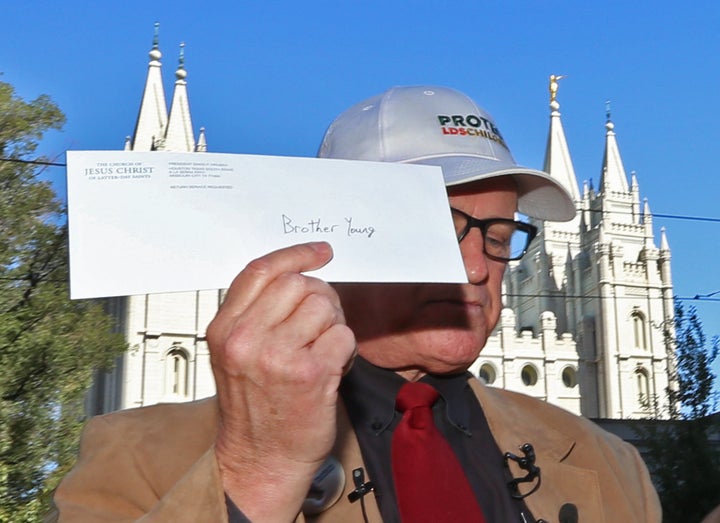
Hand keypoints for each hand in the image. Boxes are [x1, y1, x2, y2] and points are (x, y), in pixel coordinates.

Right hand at [207, 242, 355, 520]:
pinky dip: (346, 349)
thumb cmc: (254, 409)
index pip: (260, 271)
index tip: (320, 252)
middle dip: (320, 298)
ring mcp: (278, 355)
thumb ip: (257, 314)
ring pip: (324, 306)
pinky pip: (343, 335)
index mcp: (225, 329)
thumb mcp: (236, 354)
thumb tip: (301, 276)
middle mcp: (246, 339)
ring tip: (323, 350)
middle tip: (321, 323)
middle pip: (299, 284)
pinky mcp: (310, 373)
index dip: (295, 255)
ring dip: (333, 325)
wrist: (261, 460)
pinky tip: (332, 367)